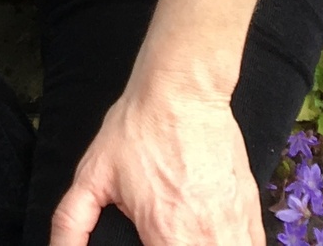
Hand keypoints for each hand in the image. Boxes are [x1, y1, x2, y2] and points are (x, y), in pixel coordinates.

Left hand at [49, 90, 260, 245]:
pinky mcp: (250, 212)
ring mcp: (234, 226)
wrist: (183, 92)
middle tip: (164, 238)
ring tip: (185, 239)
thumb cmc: (139, 129)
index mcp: (166, 236)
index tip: (147, 244)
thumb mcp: (94, 174)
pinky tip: (215, 239)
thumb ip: (71, 221)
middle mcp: (206, 239)